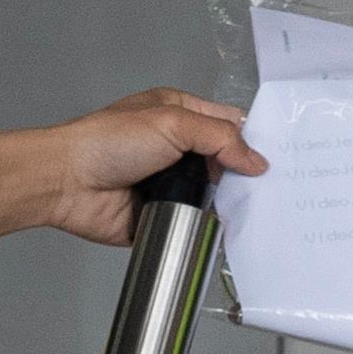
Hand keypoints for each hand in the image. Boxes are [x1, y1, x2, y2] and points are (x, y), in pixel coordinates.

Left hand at [0, 88, 264, 248]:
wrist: (66, 182)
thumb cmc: (114, 141)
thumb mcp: (172, 124)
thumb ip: (218, 138)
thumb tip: (258, 163)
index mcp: (179, 115)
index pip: (227, 124)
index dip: (253, 139)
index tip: (286, 158)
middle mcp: (177, 149)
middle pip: (224, 163)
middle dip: (246, 177)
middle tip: (284, 193)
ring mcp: (169, 185)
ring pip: (212, 197)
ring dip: (231, 207)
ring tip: (268, 218)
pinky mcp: (161, 216)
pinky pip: (193, 224)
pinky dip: (209, 230)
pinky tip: (237, 238)